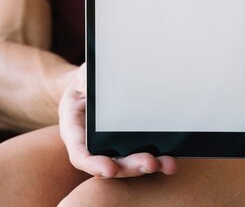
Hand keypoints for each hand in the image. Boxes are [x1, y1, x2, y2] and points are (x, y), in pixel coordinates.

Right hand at [58, 64, 176, 178]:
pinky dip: (156, 159)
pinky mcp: (129, 143)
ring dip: (146, 166)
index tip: (110, 170)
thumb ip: (89, 82)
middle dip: (130, 167)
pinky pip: (140, 154)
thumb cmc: (89, 76)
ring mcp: (111, 145)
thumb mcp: (86, 74)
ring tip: (166, 164)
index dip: (94, 164)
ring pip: (127, 164)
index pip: (80, 152)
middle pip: (109, 163)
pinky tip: (169, 160)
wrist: (97, 77)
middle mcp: (91, 142)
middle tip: (149, 163)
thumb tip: (104, 87)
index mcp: (75, 126)